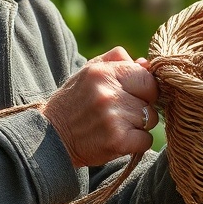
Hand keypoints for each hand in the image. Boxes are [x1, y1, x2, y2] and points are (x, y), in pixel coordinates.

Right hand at [42, 47, 158, 168]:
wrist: (50, 138)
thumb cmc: (74, 102)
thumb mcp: (88, 72)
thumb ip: (116, 60)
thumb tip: (146, 64)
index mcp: (102, 72)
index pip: (146, 76)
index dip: (144, 87)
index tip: (134, 94)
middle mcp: (108, 93)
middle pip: (151, 98)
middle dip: (143, 105)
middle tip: (125, 111)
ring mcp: (113, 118)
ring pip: (150, 119)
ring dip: (139, 125)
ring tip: (117, 125)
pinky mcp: (117, 141)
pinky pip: (146, 140)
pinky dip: (137, 143)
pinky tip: (119, 139)